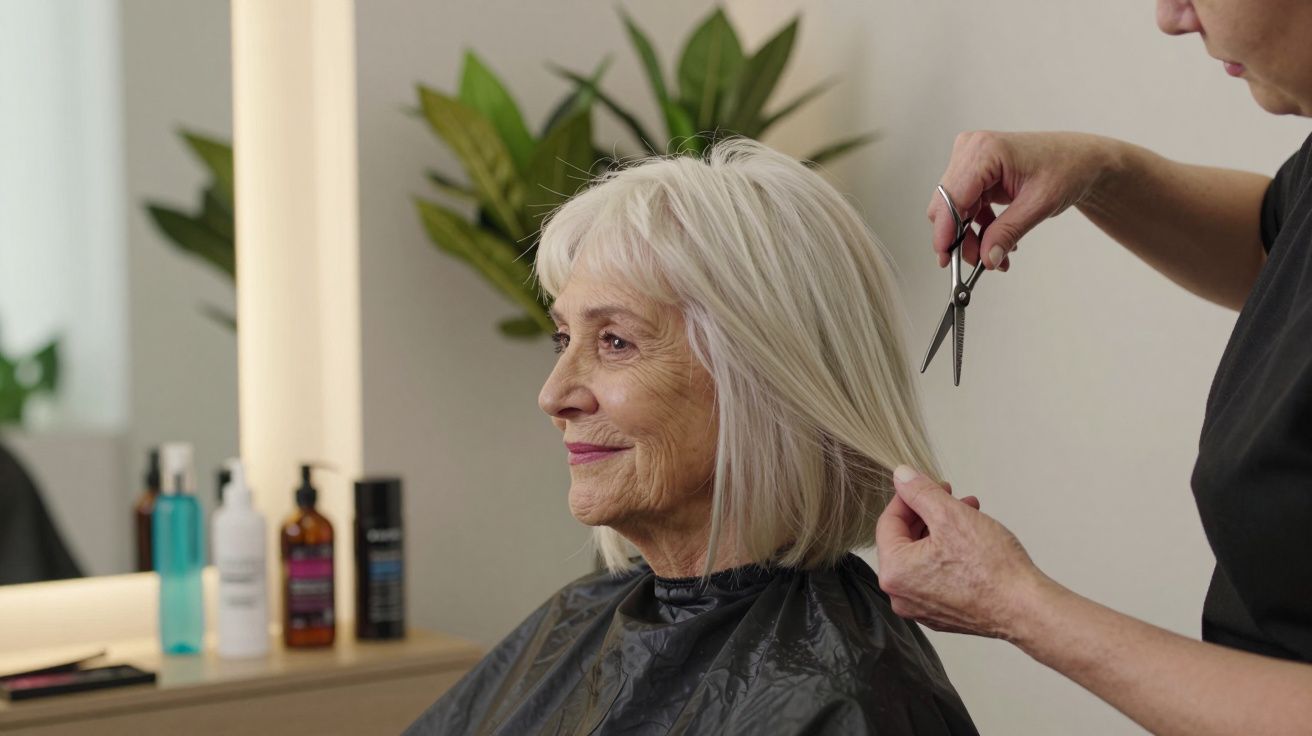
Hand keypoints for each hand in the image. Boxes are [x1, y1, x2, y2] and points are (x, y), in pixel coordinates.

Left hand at [875, 465, 1050, 639]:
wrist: (1026, 609)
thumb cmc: (991, 567)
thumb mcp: (950, 515)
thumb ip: (920, 492)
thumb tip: (901, 476)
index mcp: (894, 572)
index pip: (888, 522)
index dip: (907, 497)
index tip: (924, 483)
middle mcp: (901, 595)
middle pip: (905, 540)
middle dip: (928, 512)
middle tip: (949, 495)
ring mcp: (921, 608)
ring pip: (923, 557)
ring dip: (942, 530)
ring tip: (968, 511)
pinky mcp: (943, 613)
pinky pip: (936, 576)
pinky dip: (948, 554)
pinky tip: (972, 539)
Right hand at [930, 131, 1110, 270]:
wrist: (1078, 159)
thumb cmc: (1066, 167)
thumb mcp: (1039, 204)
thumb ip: (1008, 232)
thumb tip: (986, 258)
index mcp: (985, 151)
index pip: (952, 197)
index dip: (946, 231)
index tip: (946, 259)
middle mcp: (970, 151)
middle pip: (947, 206)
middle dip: (961, 238)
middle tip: (981, 262)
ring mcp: (969, 161)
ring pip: (953, 211)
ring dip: (970, 237)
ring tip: (996, 254)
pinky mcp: (973, 173)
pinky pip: (964, 208)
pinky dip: (977, 228)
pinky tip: (997, 240)